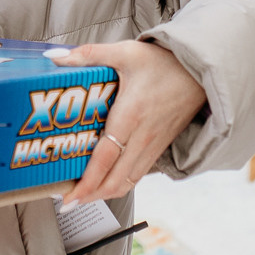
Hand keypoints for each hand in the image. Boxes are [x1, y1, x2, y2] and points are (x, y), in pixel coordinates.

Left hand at [48, 40, 205, 207]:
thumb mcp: (124, 52)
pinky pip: (138, 175)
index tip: (68, 196)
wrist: (200, 71)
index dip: (86, 183)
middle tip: (66, 202)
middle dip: (89, 196)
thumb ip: (88, 55)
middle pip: (115, 180)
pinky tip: (105, 182)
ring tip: (82, 197)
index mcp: (131, 116)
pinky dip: (120, 185)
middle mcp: (142, 137)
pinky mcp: (159, 148)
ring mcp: (153, 146)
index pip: (105, 159)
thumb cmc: (164, 62)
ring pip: (127, 183)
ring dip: (103, 194)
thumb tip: (53, 57)